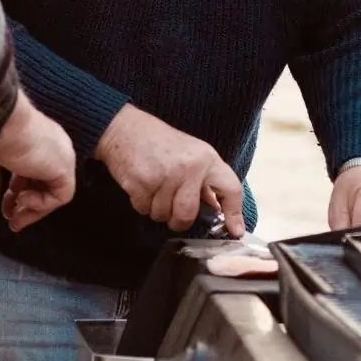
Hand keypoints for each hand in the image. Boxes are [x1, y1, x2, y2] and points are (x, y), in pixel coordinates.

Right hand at [0, 92, 74, 231]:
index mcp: (36, 141)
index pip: (32, 171)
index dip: (18, 191)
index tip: (2, 206)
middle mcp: (53, 148)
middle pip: (44, 184)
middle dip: (25, 205)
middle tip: (11, 220)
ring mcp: (61, 157)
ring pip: (54, 192)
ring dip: (34, 210)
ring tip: (15, 220)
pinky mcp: (65, 167)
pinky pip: (60, 196)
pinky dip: (41, 204)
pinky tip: (22, 199)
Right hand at [94, 104, 243, 234]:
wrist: (125, 128)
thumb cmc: (159, 142)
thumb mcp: (191, 153)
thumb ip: (205, 180)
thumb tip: (218, 208)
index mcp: (206, 159)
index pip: (230, 189)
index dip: (234, 214)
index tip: (235, 231)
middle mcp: (189, 167)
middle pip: (188, 213)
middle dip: (179, 221)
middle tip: (174, 216)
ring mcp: (165, 175)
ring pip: (163, 215)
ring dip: (157, 210)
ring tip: (154, 189)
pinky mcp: (142, 182)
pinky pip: (144, 209)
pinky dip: (141, 204)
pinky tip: (142, 186)